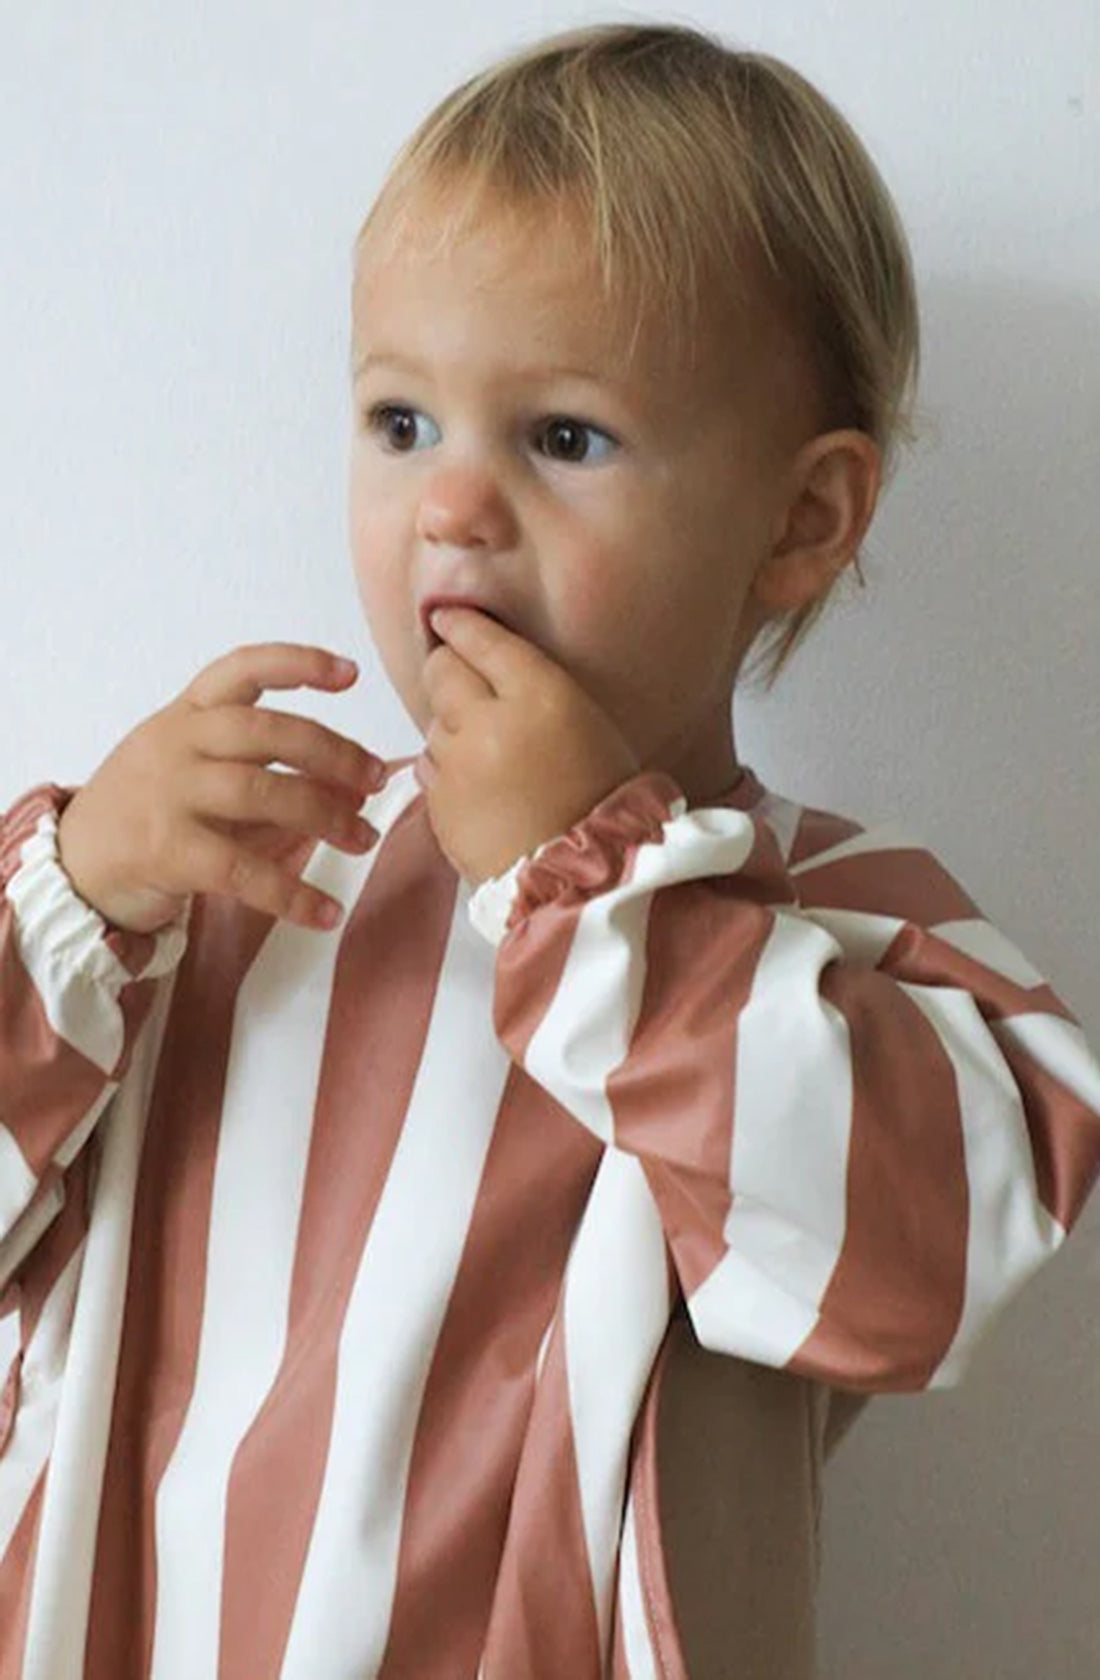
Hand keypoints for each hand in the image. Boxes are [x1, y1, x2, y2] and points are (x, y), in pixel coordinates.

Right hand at [57, 643, 386, 933]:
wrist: (72, 866)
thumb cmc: (146, 811)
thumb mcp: (191, 767)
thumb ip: (257, 766)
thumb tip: (348, 784)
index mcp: (185, 714)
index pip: (242, 669)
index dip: (298, 664)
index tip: (351, 673)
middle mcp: (176, 743)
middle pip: (267, 731)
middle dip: (333, 753)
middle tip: (377, 779)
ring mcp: (168, 794)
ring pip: (262, 792)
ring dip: (326, 816)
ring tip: (364, 838)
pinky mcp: (166, 850)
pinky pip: (242, 870)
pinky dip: (292, 894)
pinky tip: (327, 912)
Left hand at [416, 606, 639, 885]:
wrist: (589, 880)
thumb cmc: (602, 800)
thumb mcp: (589, 724)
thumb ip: (537, 688)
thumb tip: (490, 661)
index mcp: (543, 695)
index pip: (483, 638)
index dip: (461, 623)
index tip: (448, 618)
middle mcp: (493, 722)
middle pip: (441, 671)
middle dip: (448, 671)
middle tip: (465, 685)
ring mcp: (459, 765)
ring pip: (434, 722)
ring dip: (452, 729)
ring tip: (493, 758)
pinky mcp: (439, 804)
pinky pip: (431, 769)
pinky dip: (449, 772)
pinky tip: (484, 791)